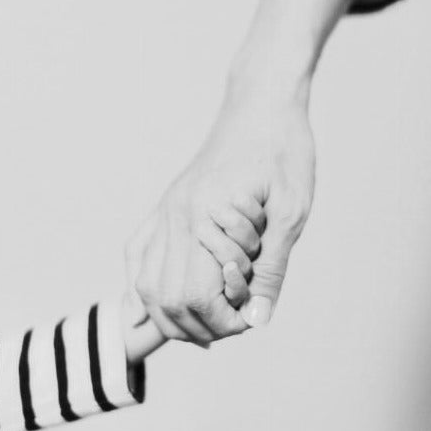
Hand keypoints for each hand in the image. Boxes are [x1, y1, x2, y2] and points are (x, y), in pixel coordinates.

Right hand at [126, 81, 313, 344]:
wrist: (261, 104)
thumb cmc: (283, 151)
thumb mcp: (292, 212)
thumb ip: (272, 268)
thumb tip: (257, 319)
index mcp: (205, 215)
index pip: (198, 296)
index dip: (225, 320)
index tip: (251, 318)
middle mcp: (175, 215)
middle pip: (166, 299)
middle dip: (200, 325)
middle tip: (234, 323)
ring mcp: (165, 209)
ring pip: (145, 284)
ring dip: (171, 315)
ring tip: (207, 320)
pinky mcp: (165, 204)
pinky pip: (138, 254)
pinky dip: (144, 287)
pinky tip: (159, 304)